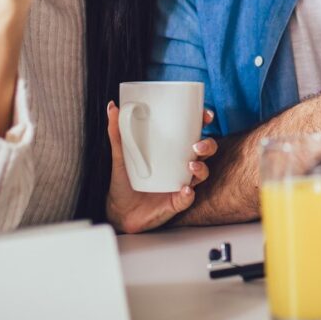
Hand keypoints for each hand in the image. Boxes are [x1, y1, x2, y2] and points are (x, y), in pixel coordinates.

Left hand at [105, 102, 217, 232]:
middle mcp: (181, 165)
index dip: (204, 123)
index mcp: (173, 150)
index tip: (205, 115)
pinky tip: (185, 190)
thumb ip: (117, 133)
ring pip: (202, 173)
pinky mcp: (177, 202)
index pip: (194, 133)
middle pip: (205, 151)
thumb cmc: (124, 181)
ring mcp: (181, 183)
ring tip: (191, 165)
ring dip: (201, 168)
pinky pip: (188, 198)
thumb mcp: (120, 155)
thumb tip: (112, 108)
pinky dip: (188, 194)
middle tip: (197, 145)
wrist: (119, 211)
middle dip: (208, 145)